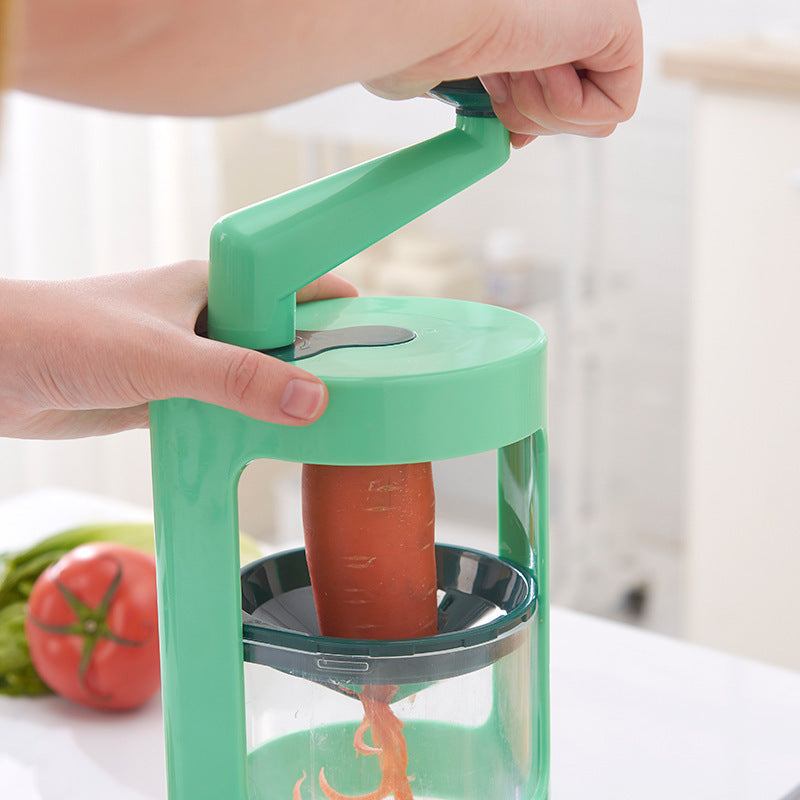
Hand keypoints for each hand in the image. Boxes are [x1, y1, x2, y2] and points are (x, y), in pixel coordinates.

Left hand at [0, 262, 356, 438]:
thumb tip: (314, 400)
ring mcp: (185, 362)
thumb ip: (239, 378)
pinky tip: (263, 452)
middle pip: (278, 339)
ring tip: (322, 431)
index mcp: (212, 288)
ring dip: (276, 403)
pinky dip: (239, 430)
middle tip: (359, 396)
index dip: (335, 305)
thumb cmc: (66, 334)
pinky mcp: (164, 399)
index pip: (292, 284)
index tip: (377, 336)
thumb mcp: (164, 356)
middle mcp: (204, 321)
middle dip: (315, 364)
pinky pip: (218, 414)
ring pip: (249, 381)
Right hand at [366, 0, 642, 147]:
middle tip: (508, 73)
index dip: (532, 118)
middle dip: (534, 114)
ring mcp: (607, 25)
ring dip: (544, 110)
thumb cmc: (446, 38)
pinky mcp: (625, 35)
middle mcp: (581, 23)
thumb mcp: (482, 79)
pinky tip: (545, 62)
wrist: (451, 17)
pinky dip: (568, 105)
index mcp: (548, 26)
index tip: (502, 114)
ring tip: (523, 63)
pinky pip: (613, 111)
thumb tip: (521, 138)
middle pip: (578, 117)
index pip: (562, 97)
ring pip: (594, 121)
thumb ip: (512, 100)